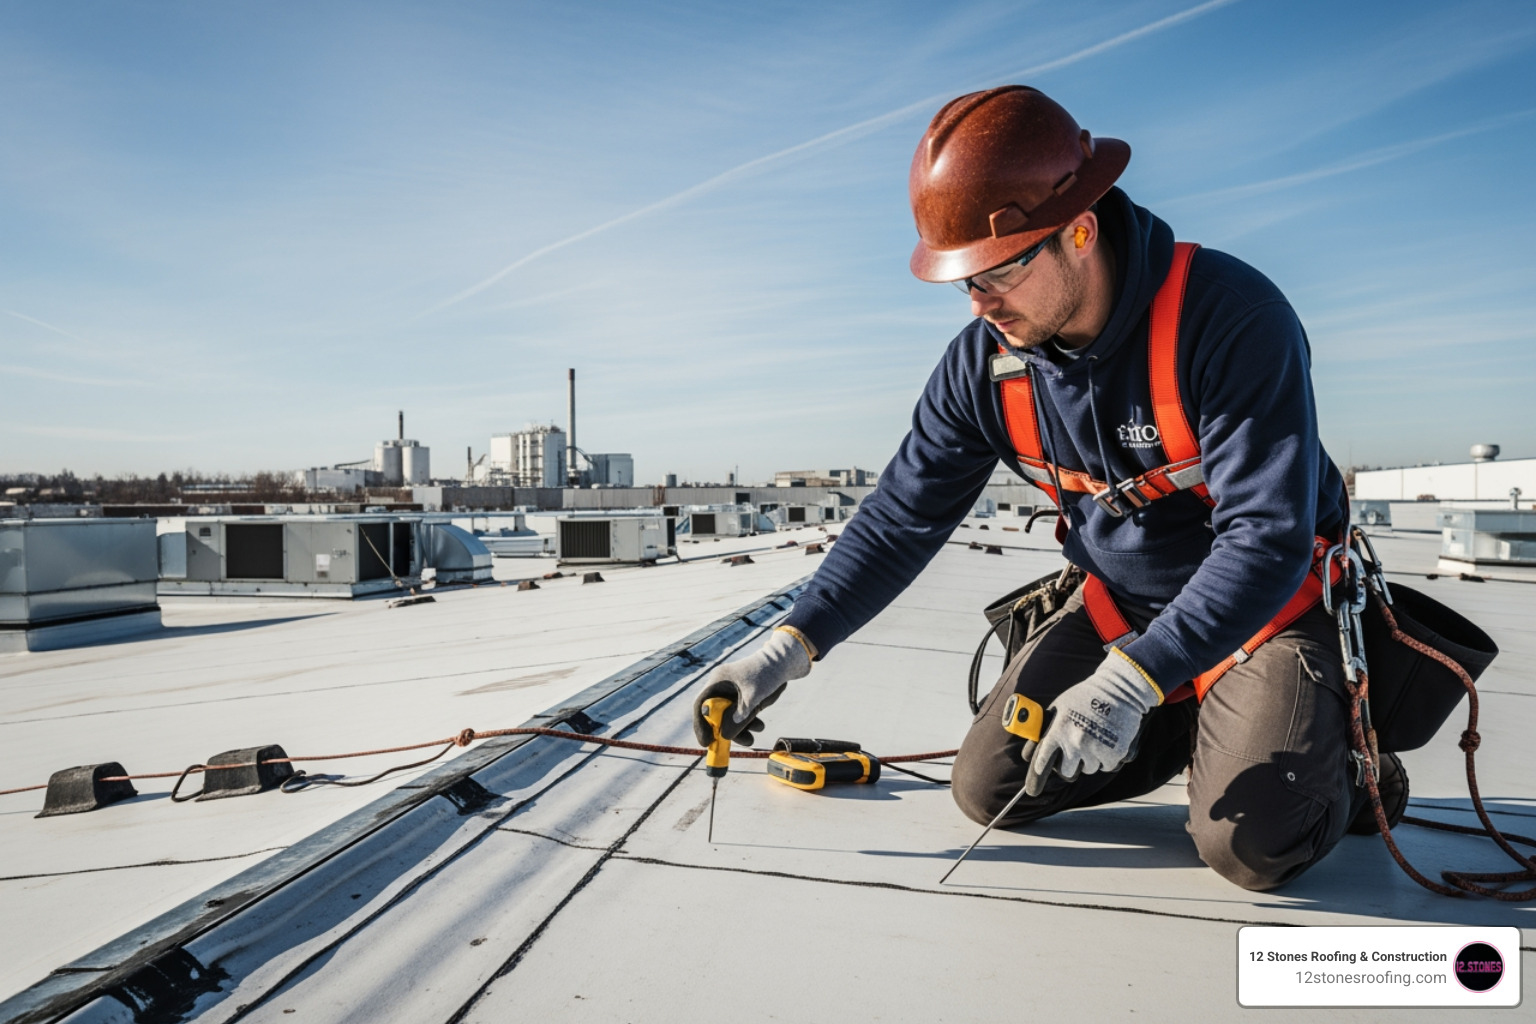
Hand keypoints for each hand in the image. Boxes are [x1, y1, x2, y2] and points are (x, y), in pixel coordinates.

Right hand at [691, 627, 813, 747]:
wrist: (784, 662)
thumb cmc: (767, 674)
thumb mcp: (753, 698)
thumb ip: (739, 717)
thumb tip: (724, 736)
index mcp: (718, 681)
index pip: (701, 705)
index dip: (701, 725)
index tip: (706, 742)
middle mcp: (722, 686)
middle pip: (715, 714)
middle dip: (724, 731)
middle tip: (728, 746)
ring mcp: (732, 691)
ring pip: (729, 716)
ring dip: (739, 730)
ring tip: (752, 739)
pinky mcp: (742, 695)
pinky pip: (740, 713)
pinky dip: (747, 723)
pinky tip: (759, 727)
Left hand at [1021, 647, 1162, 796]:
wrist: (1120, 690)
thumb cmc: (1085, 697)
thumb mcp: (1058, 707)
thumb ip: (1043, 728)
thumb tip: (1027, 754)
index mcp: (1057, 731)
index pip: (1041, 762)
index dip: (1036, 776)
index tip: (1033, 789)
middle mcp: (1074, 743)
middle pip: (1066, 774)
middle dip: (1068, 768)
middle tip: (1075, 754)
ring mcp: (1095, 749)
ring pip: (1088, 770)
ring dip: (1089, 760)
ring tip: (1094, 738)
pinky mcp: (1114, 754)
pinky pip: (1106, 767)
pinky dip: (1107, 758)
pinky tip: (1107, 741)